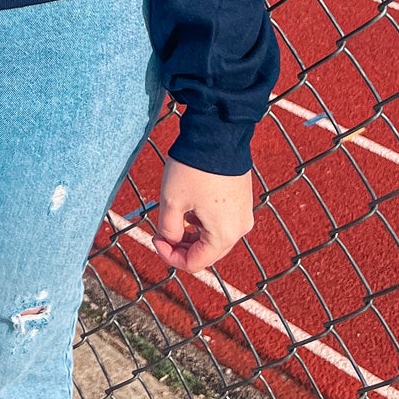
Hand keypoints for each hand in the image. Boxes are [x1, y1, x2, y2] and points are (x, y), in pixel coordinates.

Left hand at [151, 156, 253, 274]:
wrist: (217, 135)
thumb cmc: (193, 169)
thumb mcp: (171, 201)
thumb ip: (168, 229)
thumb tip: (171, 240)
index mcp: (223, 235)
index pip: (194, 263)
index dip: (170, 256)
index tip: (154, 238)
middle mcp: (239, 229)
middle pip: (207, 252)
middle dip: (181, 246)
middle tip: (161, 232)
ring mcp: (244, 214)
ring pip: (214, 237)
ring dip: (192, 234)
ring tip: (175, 216)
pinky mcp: (243, 200)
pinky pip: (223, 221)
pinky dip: (204, 222)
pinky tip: (191, 206)